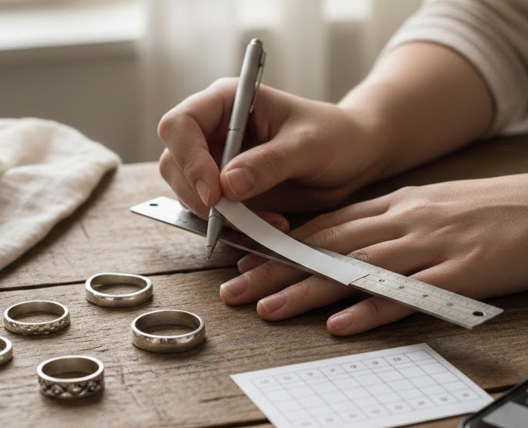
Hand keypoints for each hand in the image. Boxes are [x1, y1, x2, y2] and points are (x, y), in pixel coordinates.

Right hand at [157, 78, 381, 226]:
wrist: (353, 157)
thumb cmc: (335, 136)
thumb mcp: (308, 146)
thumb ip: (269, 163)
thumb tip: (227, 184)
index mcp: (227, 101)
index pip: (180, 125)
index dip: (189, 160)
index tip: (215, 193)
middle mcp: (214, 130)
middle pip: (175, 163)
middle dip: (198, 196)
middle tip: (233, 219)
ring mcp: (216, 161)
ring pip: (187, 192)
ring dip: (216, 216)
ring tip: (263, 223)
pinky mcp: (227, 191)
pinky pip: (210, 213)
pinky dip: (229, 226)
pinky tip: (263, 227)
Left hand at [219, 167, 527, 335]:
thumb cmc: (496, 209)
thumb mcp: (434, 205)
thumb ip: (391, 221)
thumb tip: (350, 237)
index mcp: (397, 206)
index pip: (326, 226)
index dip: (282, 245)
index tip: (244, 261)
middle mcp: (404, 223)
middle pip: (329, 247)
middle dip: (276, 269)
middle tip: (234, 290)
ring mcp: (430, 248)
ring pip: (357, 269)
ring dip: (308, 290)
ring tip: (268, 309)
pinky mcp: (460, 275)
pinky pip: (410, 295)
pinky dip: (372, 309)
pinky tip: (342, 323)